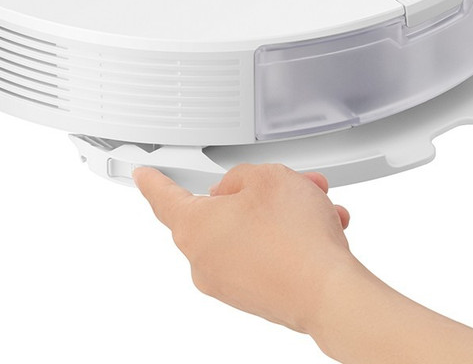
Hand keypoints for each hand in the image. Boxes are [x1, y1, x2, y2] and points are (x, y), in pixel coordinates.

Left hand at [133, 162, 353, 333]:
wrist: (329, 293)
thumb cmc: (295, 236)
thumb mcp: (268, 177)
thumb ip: (241, 176)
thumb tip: (235, 192)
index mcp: (195, 227)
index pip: (164, 198)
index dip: (154, 182)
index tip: (143, 176)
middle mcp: (205, 260)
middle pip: (223, 212)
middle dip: (260, 193)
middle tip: (289, 181)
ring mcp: (230, 283)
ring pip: (252, 232)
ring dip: (283, 214)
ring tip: (316, 205)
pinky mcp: (256, 297)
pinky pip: (266, 256)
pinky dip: (290, 240)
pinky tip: (321, 229)